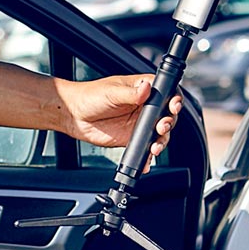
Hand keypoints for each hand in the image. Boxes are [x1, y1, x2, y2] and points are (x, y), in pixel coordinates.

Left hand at [54, 74, 183, 171]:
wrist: (74, 115)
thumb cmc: (90, 96)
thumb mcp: (111, 92)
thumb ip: (130, 93)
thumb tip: (146, 89)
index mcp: (142, 89)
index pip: (165, 92)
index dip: (174, 99)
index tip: (173, 106)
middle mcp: (144, 106)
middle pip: (167, 115)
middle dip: (169, 123)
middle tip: (162, 127)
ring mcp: (139, 123)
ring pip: (159, 133)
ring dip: (161, 141)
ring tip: (155, 147)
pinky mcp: (132, 138)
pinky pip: (145, 147)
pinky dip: (148, 156)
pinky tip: (147, 160)